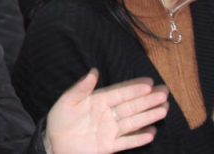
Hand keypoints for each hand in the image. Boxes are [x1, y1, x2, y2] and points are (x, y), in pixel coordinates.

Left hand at [44, 69, 168, 153]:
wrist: (54, 143)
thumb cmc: (59, 119)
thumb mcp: (68, 101)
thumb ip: (81, 88)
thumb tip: (94, 71)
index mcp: (97, 101)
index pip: (119, 93)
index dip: (134, 88)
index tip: (149, 83)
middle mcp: (107, 115)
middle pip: (131, 106)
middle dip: (147, 100)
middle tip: (164, 93)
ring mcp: (110, 131)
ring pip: (133, 122)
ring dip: (148, 116)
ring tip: (163, 109)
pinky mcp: (109, 146)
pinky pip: (126, 142)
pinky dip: (138, 138)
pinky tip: (151, 133)